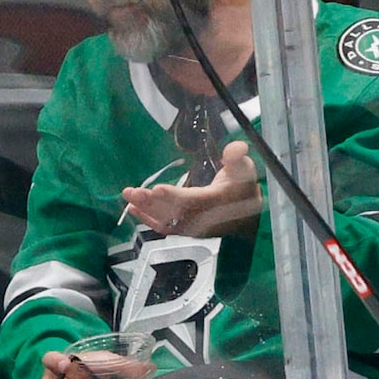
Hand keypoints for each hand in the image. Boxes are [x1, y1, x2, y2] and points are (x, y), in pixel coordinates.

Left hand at [122, 138, 262, 238]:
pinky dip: (149, 220)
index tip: (157, 189)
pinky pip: (167, 228)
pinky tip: (133, 209)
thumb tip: (234, 148)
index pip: (196, 202)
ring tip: (128, 195)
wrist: (249, 217)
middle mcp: (206, 219)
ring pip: (168, 221)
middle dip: (152, 203)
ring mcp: (196, 227)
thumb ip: (237, 158)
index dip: (176, 197)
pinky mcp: (188, 230)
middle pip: (176, 213)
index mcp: (219, 202)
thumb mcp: (245, 169)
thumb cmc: (243, 188)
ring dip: (146, 210)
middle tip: (132, 191)